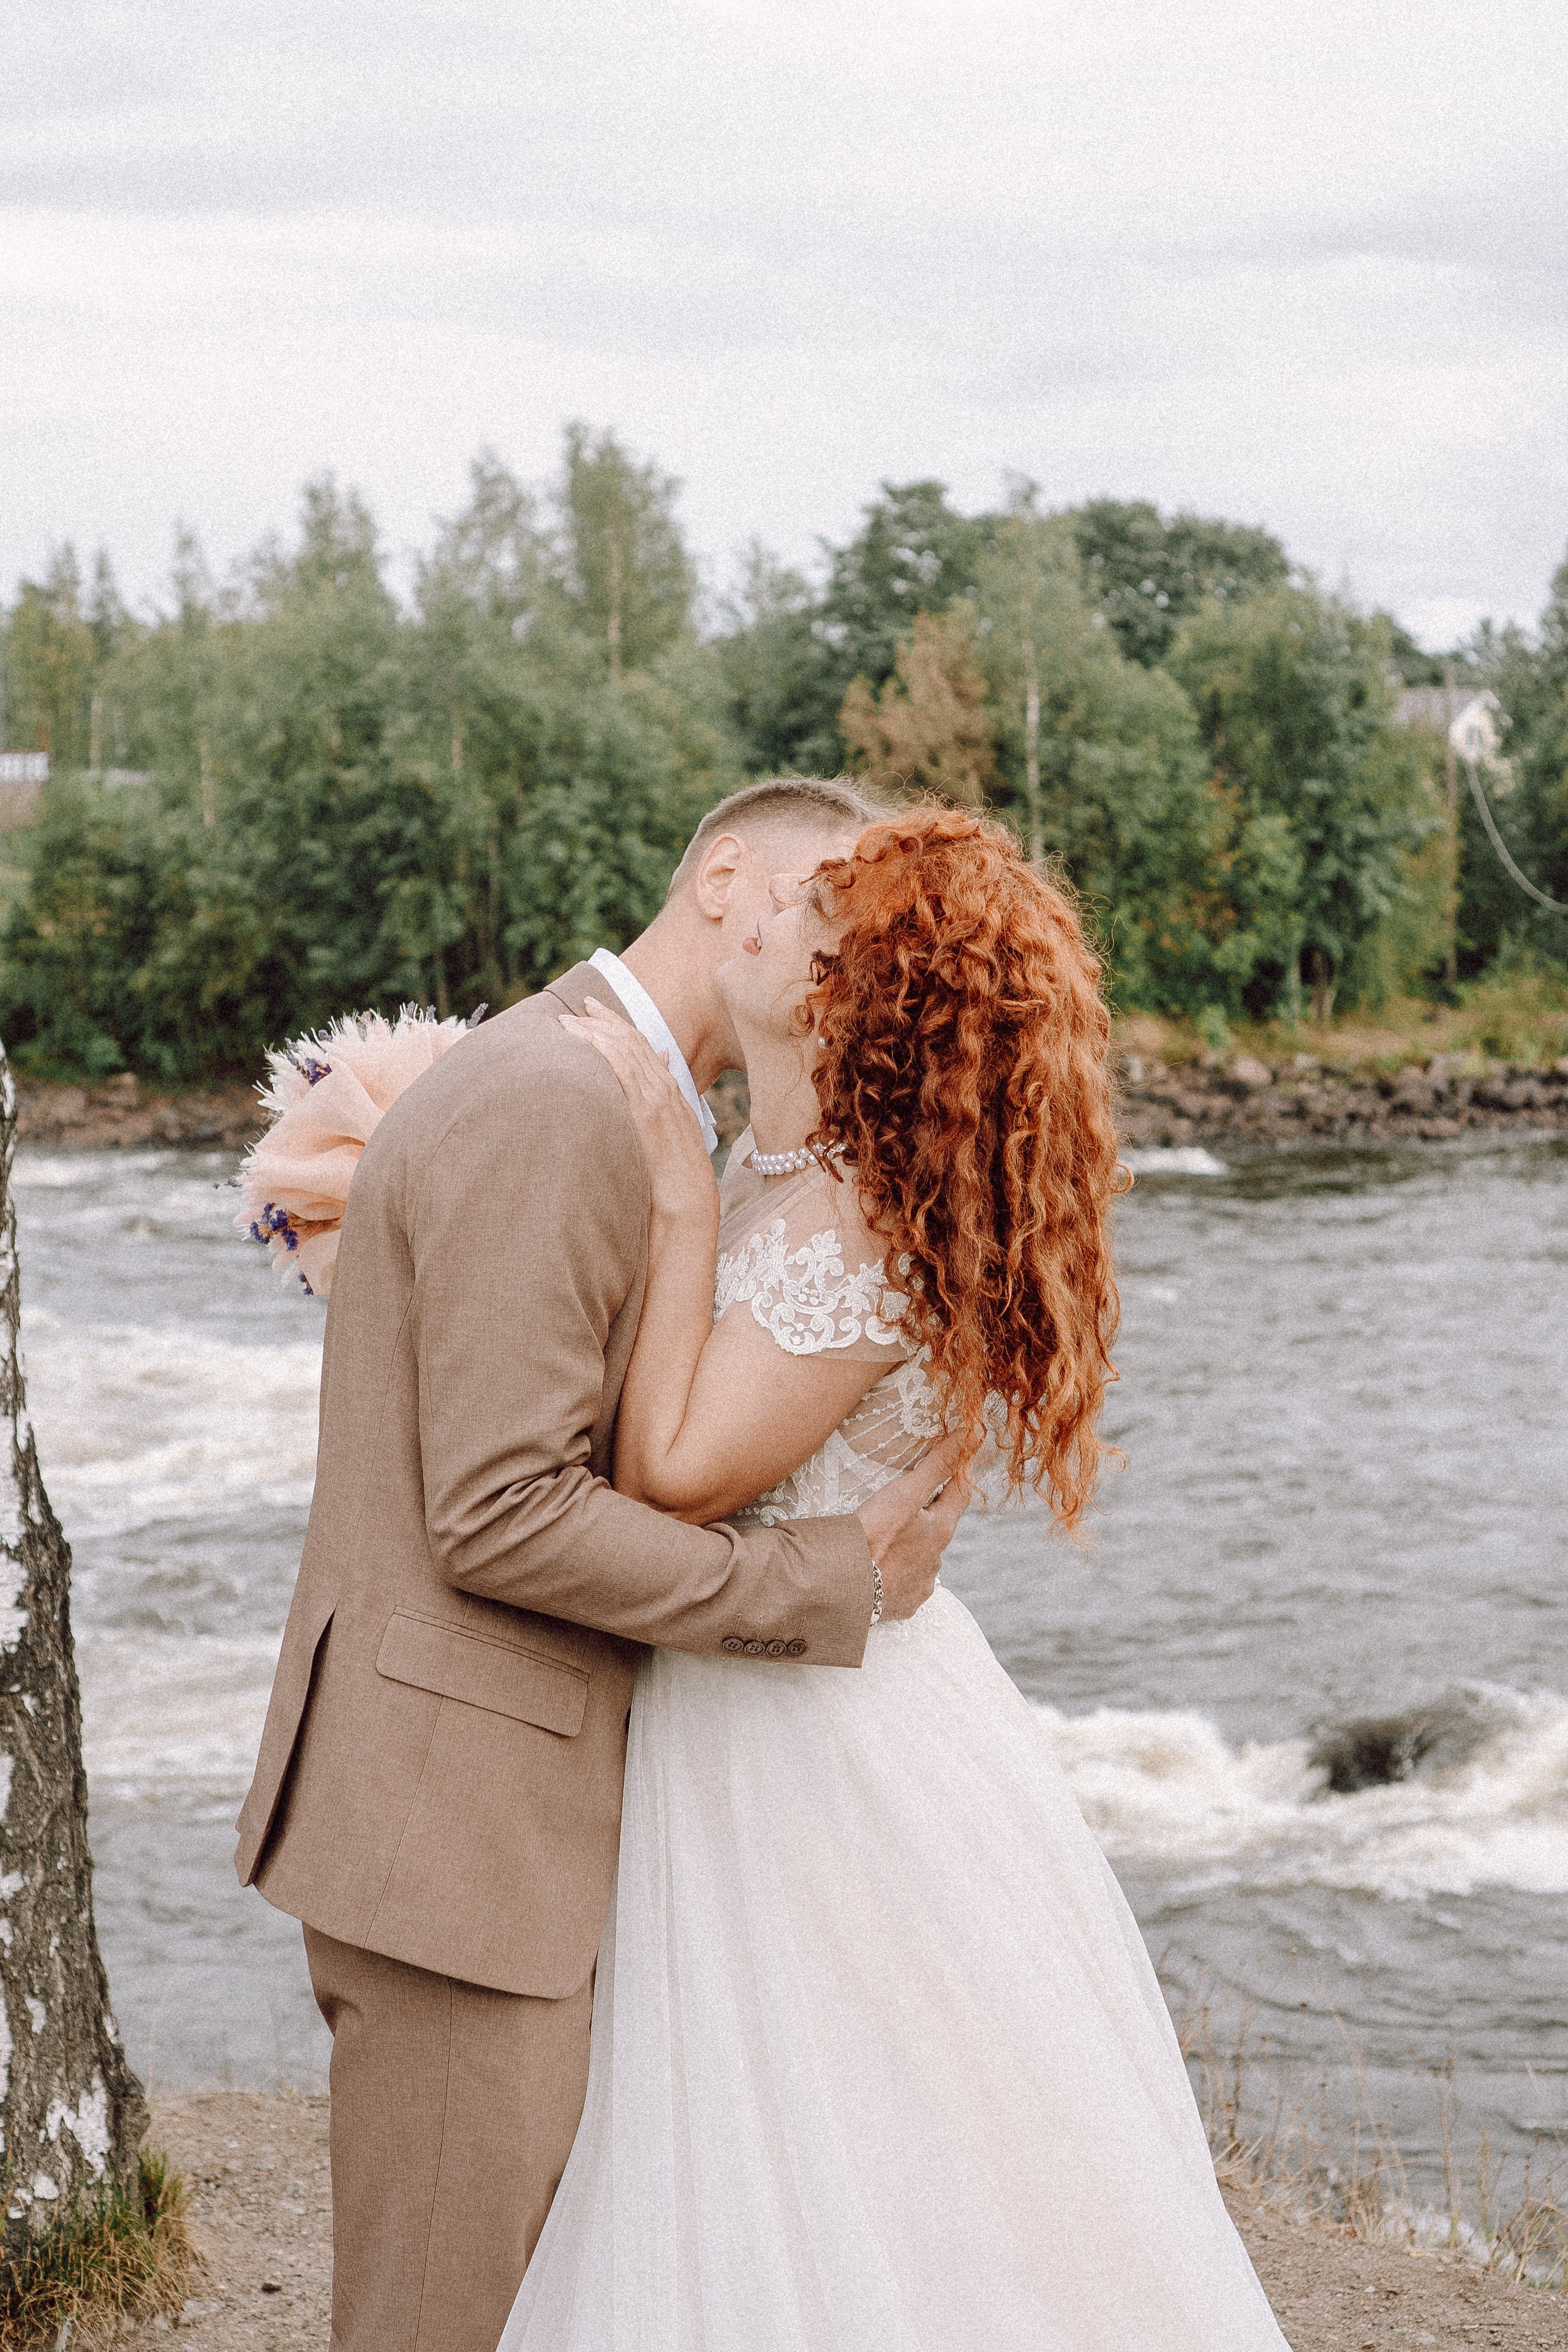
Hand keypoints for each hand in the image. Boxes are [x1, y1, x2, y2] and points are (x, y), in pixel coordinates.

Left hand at [561, 999, 717, 1222]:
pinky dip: (605, 1051)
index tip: (593, 1011)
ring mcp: (658, 1097)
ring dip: (594, 1033)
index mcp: (669, 1091)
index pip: (641, 1044)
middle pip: (631, 1040)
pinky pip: (625, 1069)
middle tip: (573, 1010)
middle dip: (601, 1021)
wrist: (688, 1198)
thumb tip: (644, 1091)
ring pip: (625, 1050)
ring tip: (567, 1025)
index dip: (616, 1024)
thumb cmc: (672, 1175)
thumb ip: (653, 1108)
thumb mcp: (664, 1135)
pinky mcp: (648, 1110)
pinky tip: (585, 1043)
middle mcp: (665, 1087)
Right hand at [854, 1431, 971, 1621]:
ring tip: (887, 1541)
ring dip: (911, 1549)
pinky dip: (898, 1576)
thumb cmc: (874, 1535)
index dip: (957, 1476)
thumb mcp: (905, 1493)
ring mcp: (921, 1585)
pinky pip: (906, 1586)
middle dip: (928, 1516)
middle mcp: (937, 1560)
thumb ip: (937, 1465)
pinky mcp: (904, 1605)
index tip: (955, 1463)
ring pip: (923, 1559)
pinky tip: (881, 1571)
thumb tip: (969, 1435)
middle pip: (939, 1529)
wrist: (845, 1586)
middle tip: (907, 1504)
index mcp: (941, 1531)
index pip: (959, 1495)